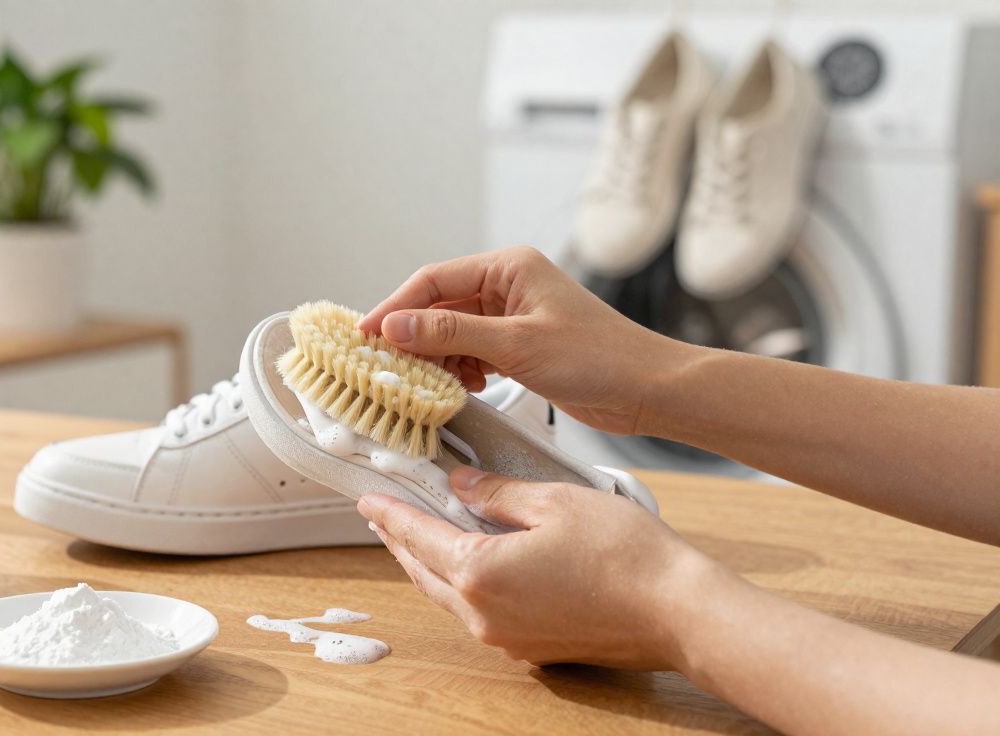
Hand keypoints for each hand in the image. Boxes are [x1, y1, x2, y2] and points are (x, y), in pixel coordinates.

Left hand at [357, 465, 717, 669]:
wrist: (676, 612)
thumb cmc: (624, 554)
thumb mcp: (554, 501)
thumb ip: (497, 494)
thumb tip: (460, 486)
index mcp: (480, 572)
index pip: (416, 537)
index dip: (389, 514)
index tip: (368, 500)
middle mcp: (483, 614)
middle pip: (424, 572)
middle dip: (402, 541)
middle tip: (388, 515)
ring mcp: (506, 637)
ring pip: (449, 595)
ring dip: (431, 564)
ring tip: (424, 534)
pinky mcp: (531, 648)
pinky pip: (479, 613)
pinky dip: (464, 584)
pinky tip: (475, 563)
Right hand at [358, 246, 696, 434]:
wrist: (648, 389)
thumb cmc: (599, 357)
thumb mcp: (517, 345)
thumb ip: (451, 333)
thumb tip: (396, 327)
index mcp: (508, 267)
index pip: (433, 280)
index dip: (395, 308)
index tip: (364, 336)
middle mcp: (507, 285)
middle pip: (438, 305)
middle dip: (412, 338)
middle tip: (381, 367)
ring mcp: (512, 316)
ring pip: (451, 333)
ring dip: (434, 359)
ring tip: (419, 385)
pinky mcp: (519, 346)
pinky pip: (471, 353)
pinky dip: (458, 371)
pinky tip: (457, 390)